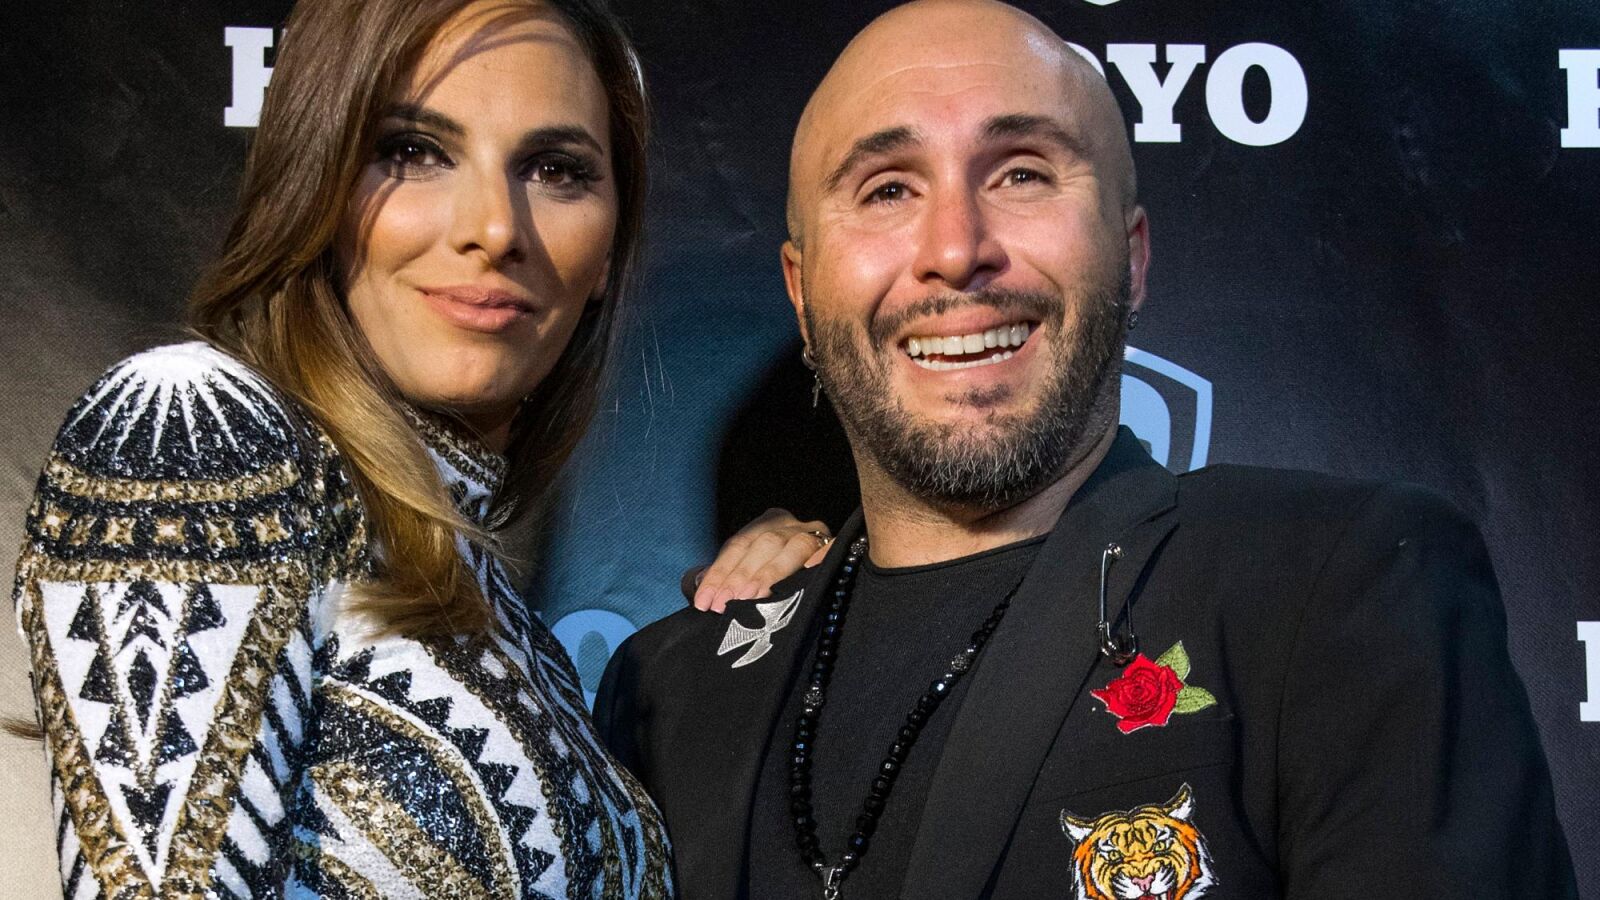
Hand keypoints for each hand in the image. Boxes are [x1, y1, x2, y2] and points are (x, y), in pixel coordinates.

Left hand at [686, 508, 832, 611]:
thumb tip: (700, 589)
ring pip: (795, 546)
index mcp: (768, 523)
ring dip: (770, 573)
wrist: (832, 586)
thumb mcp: (749, 572)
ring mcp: (818, 535)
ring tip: (749, 598)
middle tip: (724, 604)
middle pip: (764, 543)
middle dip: (740, 575)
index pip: (738, 545)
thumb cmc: (778, 580)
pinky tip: (804, 578)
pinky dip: (816, 562)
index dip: (719, 573)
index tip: (704, 602)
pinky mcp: (839, 548)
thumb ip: (726, 578)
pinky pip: (829, 552)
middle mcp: (792, 524)